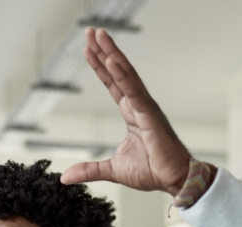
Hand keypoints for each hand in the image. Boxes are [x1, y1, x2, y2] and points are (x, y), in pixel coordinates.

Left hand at [60, 27, 191, 194]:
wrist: (175, 180)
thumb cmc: (154, 171)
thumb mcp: (113, 170)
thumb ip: (89, 170)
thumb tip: (65, 177)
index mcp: (132, 113)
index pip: (112, 84)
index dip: (100, 66)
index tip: (88, 49)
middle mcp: (139, 105)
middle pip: (118, 72)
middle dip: (104, 51)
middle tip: (90, 31)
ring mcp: (146, 108)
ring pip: (126, 75)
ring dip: (112, 54)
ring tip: (100, 35)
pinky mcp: (150, 116)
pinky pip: (134, 92)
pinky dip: (123, 76)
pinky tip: (113, 61)